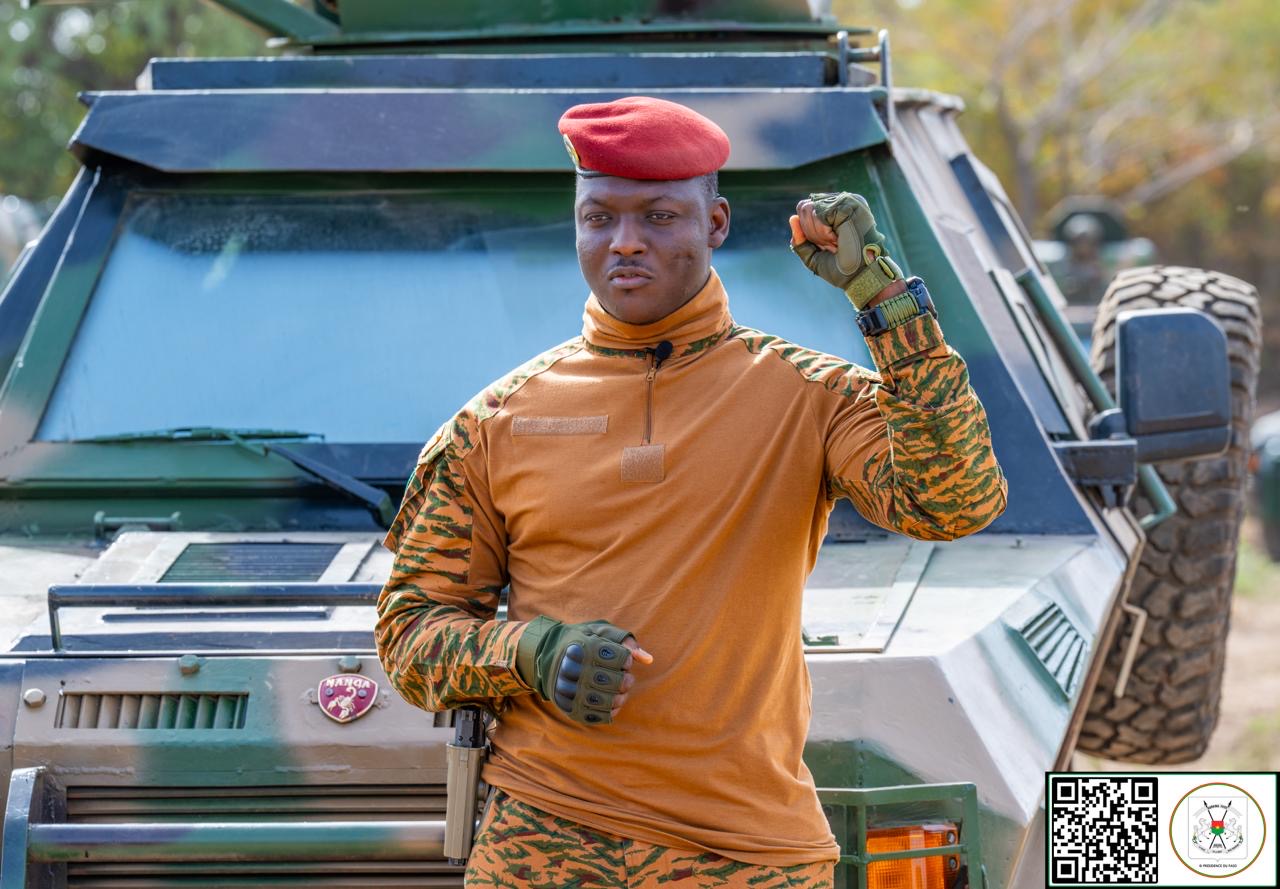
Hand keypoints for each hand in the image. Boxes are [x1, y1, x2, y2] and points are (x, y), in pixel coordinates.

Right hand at [516, 617, 652, 725]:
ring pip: (609, 702)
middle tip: (623, 677)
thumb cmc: (579, 641)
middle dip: (625, 680)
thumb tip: (648, 660)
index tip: (621, 659)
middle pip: (616, 682)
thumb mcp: (599, 631)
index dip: (626, 660)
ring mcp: (572, 692)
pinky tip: (609, 701)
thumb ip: (625, 641)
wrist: (544, 657)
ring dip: (620, 697)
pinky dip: (610, 711)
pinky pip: (599, 716)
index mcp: (585, 648)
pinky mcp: (571, 708)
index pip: (622, 659)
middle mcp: (576, 671)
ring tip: (618, 690)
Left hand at [789, 192, 902, 309]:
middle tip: (833, 245)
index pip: (804, 210)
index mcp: (835, 212)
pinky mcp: (848, 204)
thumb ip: (800, 240)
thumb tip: (792, 218)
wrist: (860, 276)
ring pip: (809, 209)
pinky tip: (838, 238)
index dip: (808, 232)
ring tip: (837, 242)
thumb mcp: (813, 257)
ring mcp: (846, 201)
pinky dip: (823, 232)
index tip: (828, 247)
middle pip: (804, 208)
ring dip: (817, 233)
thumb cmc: (842, 269)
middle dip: (811, 232)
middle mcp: (841, 203)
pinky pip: (818, 213)